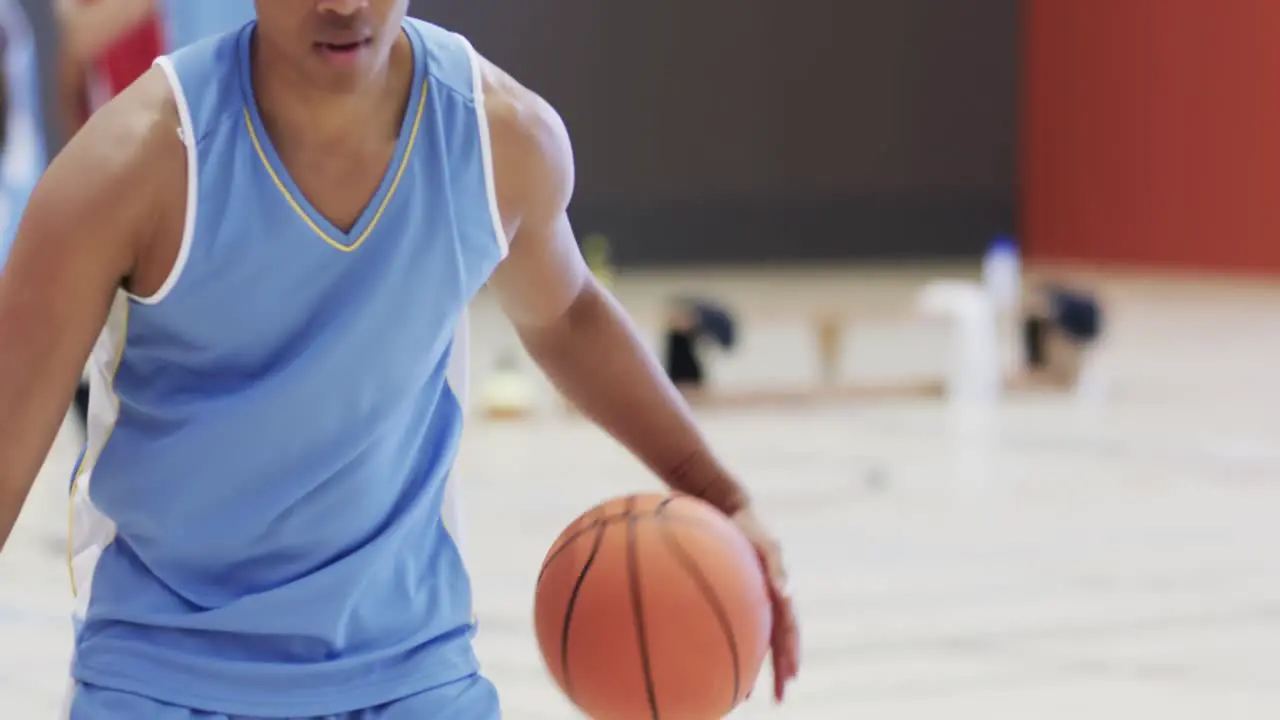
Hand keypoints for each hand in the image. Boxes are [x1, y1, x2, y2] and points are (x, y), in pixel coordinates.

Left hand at [732, 507, 798, 701]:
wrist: (726, 510)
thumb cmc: (747, 527)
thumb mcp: (765, 544)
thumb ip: (776, 567)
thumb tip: (787, 594)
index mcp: (779, 592)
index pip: (789, 630)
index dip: (792, 653)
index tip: (792, 677)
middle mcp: (770, 601)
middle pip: (779, 642)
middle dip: (782, 671)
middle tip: (780, 699)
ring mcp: (755, 601)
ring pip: (761, 641)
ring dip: (760, 667)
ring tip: (751, 695)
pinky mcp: (740, 598)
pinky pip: (741, 629)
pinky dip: (737, 648)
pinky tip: (723, 666)